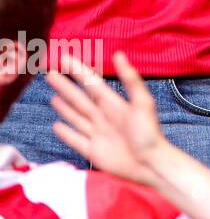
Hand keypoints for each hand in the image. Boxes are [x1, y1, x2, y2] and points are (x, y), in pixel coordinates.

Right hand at [47, 52, 166, 186]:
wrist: (150, 164)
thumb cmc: (149, 133)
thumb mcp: (142, 102)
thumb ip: (130, 80)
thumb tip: (119, 54)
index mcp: (114, 104)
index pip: (91, 84)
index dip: (78, 71)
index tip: (64, 59)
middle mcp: (103, 117)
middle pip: (79, 99)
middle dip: (65, 86)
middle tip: (50, 73)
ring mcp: (97, 134)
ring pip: (76, 117)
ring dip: (64, 106)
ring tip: (53, 96)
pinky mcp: (93, 151)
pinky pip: (75, 140)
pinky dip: (65, 133)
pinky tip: (56, 125)